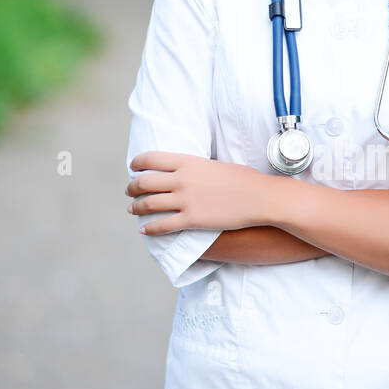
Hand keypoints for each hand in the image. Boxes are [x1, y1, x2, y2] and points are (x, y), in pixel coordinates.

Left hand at [126, 151, 272, 233]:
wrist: (260, 197)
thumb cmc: (244, 179)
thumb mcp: (215, 164)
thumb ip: (197, 167)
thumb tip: (188, 171)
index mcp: (188, 161)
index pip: (151, 159)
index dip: (137, 163)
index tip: (133, 168)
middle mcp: (182, 179)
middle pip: (144, 182)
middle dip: (132, 188)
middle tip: (129, 191)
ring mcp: (185, 200)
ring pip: (149, 204)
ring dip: (136, 207)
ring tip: (132, 209)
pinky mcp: (192, 220)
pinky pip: (163, 225)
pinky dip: (150, 228)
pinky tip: (144, 229)